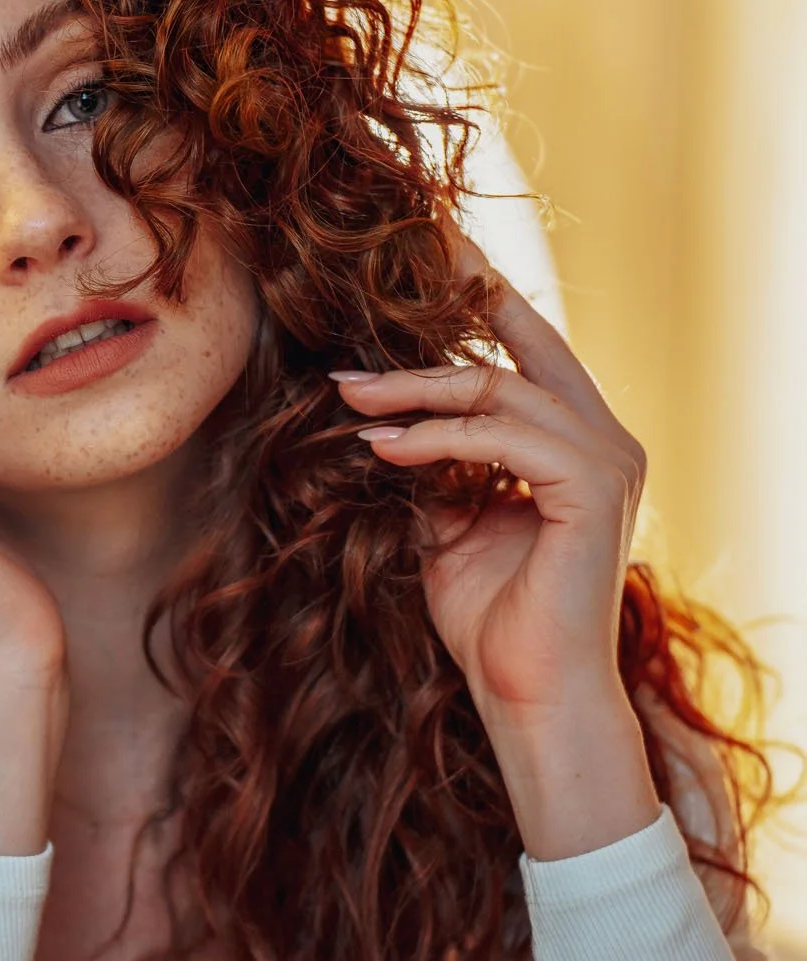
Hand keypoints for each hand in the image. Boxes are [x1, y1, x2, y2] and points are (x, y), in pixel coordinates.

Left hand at [330, 241, 646, 724]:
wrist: (528, 696)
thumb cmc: (492, 625)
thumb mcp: (447, 530)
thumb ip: (433, 471)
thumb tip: (379, 424)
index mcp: (579, 446)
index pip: (532, 354)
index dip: (483, 305)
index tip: (428, 263)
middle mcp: (606, 441)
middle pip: (522, 351)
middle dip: (451, 315)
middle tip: (379, 301)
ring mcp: (608, 461)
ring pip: (503, 391)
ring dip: (418, 390)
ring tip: (351, 398)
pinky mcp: (594, 488)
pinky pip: (505, 437)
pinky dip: (439, 437)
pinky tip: (385, 447)